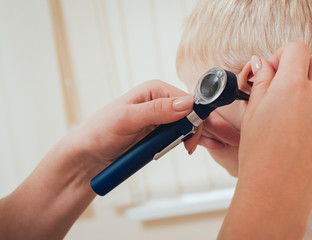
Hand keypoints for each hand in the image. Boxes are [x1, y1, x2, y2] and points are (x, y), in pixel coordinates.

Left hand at [65, 80, 195, 178]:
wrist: (89, 156)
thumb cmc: (100, 132)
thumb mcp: (127, 119)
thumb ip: (157, 110)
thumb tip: (186, 104)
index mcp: (154, 90)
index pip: (187, 99)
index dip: (194, 117)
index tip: (191, 136)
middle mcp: (159, 101)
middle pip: (190, 113)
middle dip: (191, 130)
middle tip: (187, 147)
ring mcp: (160, 118)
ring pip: (186, 126)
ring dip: (185, 139)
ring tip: (179, 149)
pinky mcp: (158, 133)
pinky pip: (177, 137)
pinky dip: (179, 144)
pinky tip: (175, 149)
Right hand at [219, 42, 311, 238]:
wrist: (278, 190)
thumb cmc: (259, 153)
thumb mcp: (253, 111)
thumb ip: (261, 81)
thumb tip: (262, 64)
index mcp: (295, 86)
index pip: (296, 49)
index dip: (280, 55)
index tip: (270, 70)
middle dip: (297, 65)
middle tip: (278, 84)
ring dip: (306, 84)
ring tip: (284, 106)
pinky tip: (293, 123)